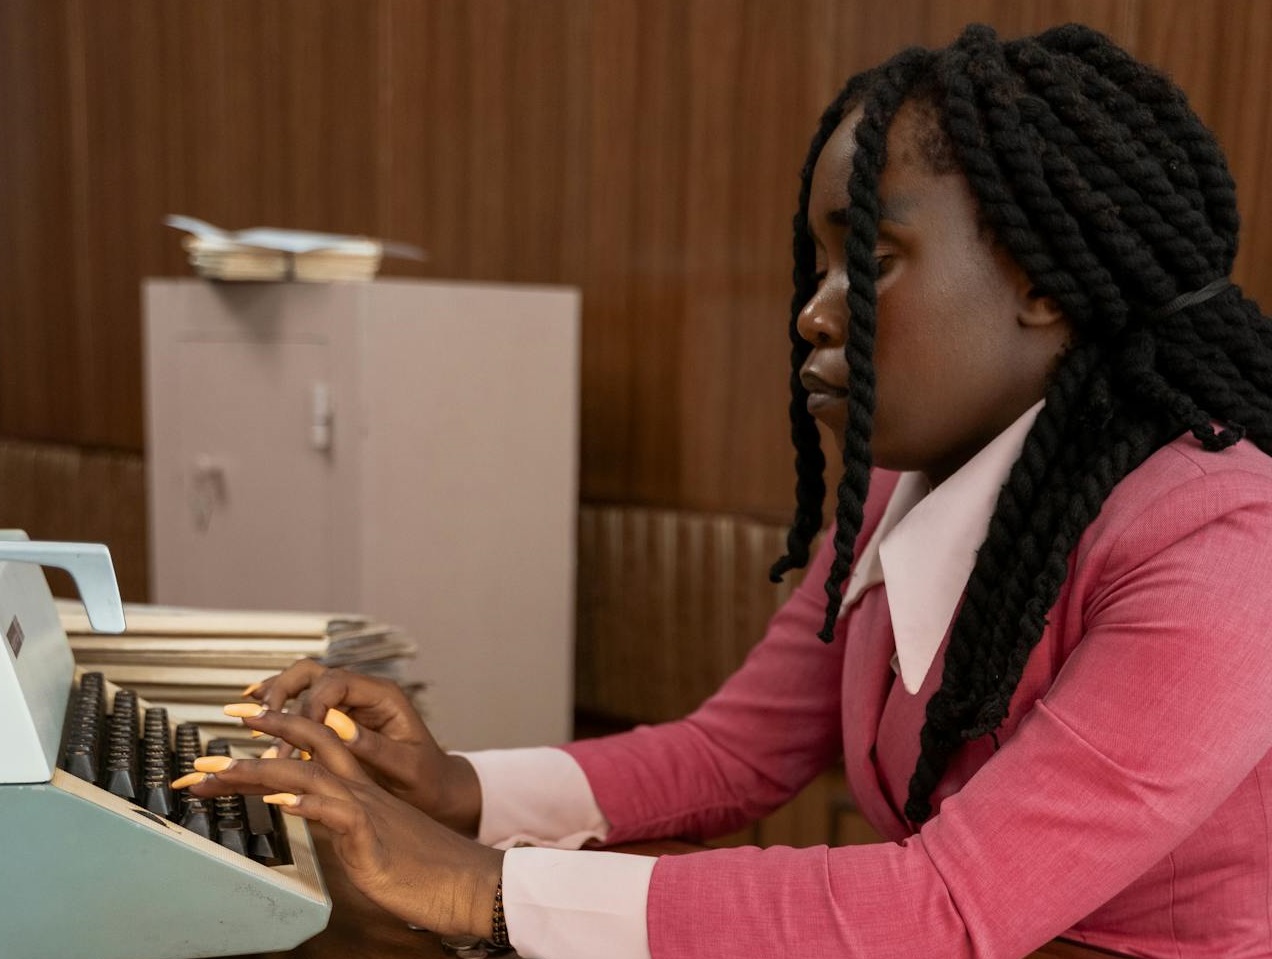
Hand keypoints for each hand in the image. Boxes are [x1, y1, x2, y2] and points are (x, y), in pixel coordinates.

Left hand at [184, 708, 503, 937]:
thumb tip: (305, 810)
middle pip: (307, 744)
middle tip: (213, 731)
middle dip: (259, 732)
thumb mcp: (370, 840)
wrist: (469, 883)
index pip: (311, 749)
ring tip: (221, 768)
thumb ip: (339, 819)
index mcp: (359, 789)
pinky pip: (337, 810)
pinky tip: (280, 798)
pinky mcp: (371, 835)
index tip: (234, 733)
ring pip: (310, 771)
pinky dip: (306, 800)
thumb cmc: (423, 870)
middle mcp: (359, 790)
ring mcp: (365, 809)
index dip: (273, 736)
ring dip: (261, 767)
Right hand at [244, 660, 479, 833]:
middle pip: (313, 673)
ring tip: (249, 714)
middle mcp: (363, 693)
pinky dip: (279, 706)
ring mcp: (349, 703)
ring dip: (274, 697)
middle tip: (261, 719)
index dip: (309, 707)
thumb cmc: (427, 779)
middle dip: (282, 692)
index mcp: (383, 697)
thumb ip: (374, 746)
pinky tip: (256, 712)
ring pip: (302, 683)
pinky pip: (302, 703)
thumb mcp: (407, 767)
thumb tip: (338, 727)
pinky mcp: (337, 719)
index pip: (335, 684)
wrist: (436, 789)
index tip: (294, 738)